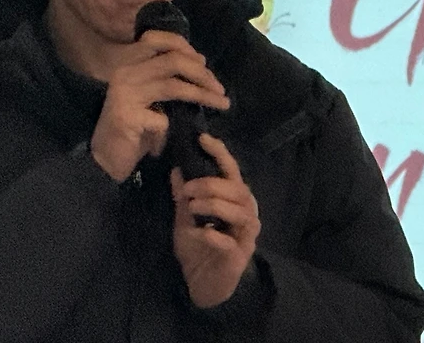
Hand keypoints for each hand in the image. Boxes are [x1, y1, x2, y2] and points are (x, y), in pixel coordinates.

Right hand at [89, 31, 229, 181]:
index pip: (157, 39)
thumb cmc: (133, 126)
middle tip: (220, 88)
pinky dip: (173, 127)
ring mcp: (124, 95)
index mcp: (129, 63)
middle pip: (173, 60)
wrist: (105, 159)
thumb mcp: (150, 95)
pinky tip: (173, 136)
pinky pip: (163, 119)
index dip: (185, 46)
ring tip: (222, 103)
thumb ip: (167, 76)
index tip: (204, 62)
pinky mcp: (126, 118)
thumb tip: (200, 61)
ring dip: (203, 95)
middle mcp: (125, 73)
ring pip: (174, 86)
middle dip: (202, 73)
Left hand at [171, 133, 260, 308]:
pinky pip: (230, 241)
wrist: (202, 284)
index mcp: (234, 200)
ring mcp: (246, 235)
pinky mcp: (239, 255)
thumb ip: (183, 197)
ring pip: (240, 212)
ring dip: (214, 205)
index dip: (220, 154)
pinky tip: (201, 233)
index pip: (232, 171)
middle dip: (211, 184)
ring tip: (192, 207)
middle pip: (238, 190)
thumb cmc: (197, 249)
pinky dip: (214, 235)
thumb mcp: (184, 219)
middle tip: (187, 190)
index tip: (203, 139)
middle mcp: (246, 213)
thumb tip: (176, 169)